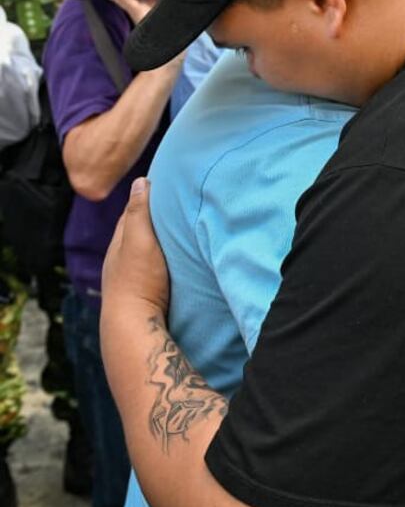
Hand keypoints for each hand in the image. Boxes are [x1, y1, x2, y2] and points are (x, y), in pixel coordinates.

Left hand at [102, 178, 170, 329]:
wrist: (135, 326)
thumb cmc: (139, 280)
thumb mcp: (139, 240)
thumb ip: (139, 212)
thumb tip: (140, 181)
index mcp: (119, 244)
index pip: (131, 214)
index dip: (147, 199)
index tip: (167, 187)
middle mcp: (122, 261)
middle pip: (139, 234)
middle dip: (155, 221)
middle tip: (180, 208)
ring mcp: (133, 280)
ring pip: (148, 253)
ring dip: (162, 244)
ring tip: (184, 233)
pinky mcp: (146, 295)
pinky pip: (156, 270)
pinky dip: (166, 261)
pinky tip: (180, 263)